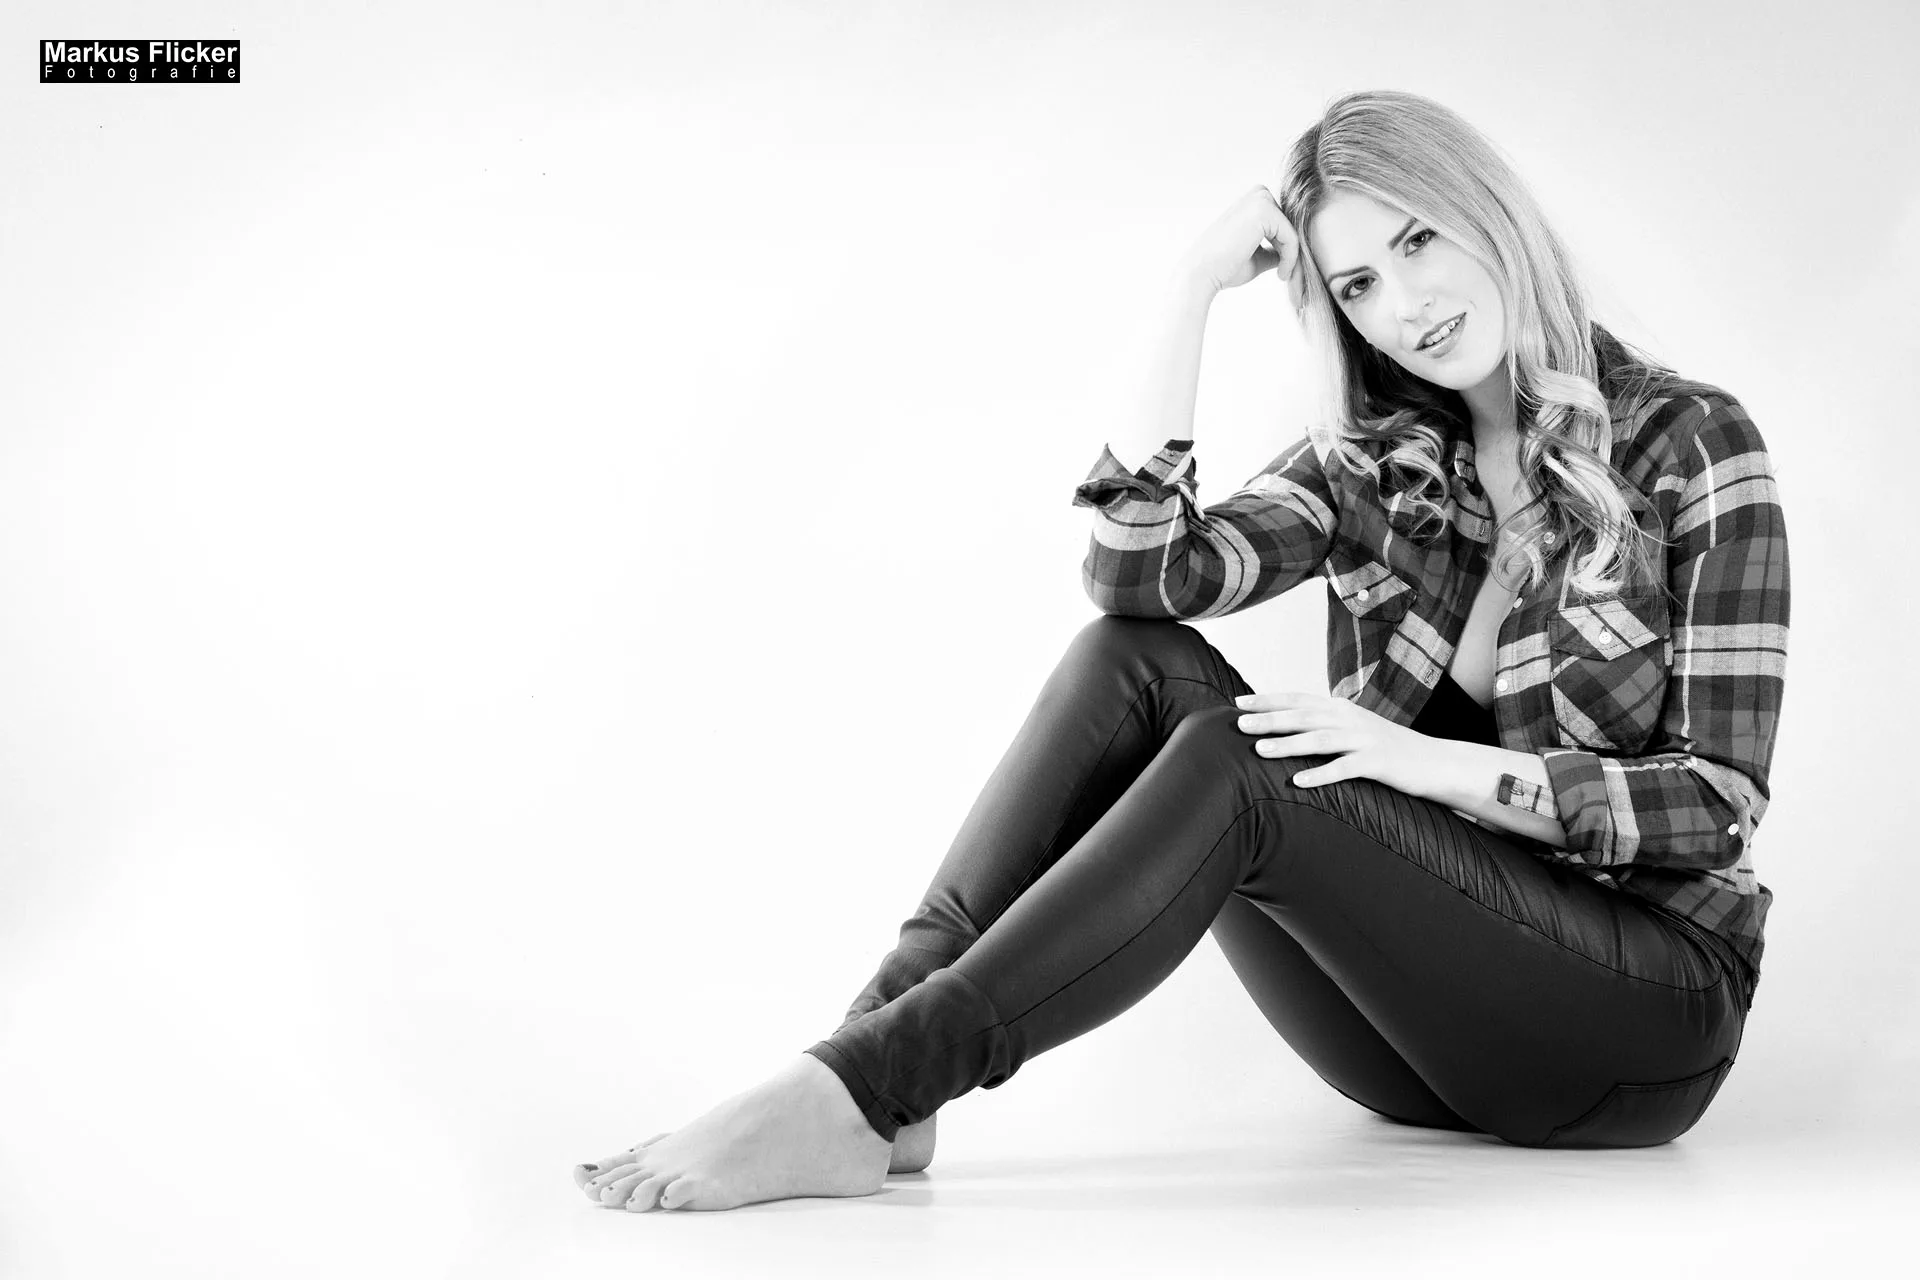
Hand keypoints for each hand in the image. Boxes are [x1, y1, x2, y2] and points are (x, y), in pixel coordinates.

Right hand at [1176, 186, 1305, 310]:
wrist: (1201, 274)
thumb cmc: (1224, 268)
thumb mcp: (1256, 258)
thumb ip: (1274, 251)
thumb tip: (1291, 255)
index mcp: (1253, 204)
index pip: (1284, 225)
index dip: (1288, 250)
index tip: (1284, 273)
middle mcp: (1257, 195)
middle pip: (1291, 226)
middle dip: (1293, 252)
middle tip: (1288, 277)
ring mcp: (1260, 199)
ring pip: (1293, 231)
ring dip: (1293, 257)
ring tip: (1284, 277)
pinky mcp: (1264, 210)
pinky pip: (1291, 237)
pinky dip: (1290, 258)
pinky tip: (1280, 274)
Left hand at [1233, 690, 1444, 798]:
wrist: (1434, 761)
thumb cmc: (1386, 749)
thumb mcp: (1353, 729)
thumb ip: (1324, 724)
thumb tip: (1287, 727)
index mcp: (1341, 709)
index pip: (1298, 699)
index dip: (1268, 700)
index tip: (1238, 703)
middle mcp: (1350, 719)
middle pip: (1304, 716)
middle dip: (1270, 719)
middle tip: (1239, 724)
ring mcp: (1364, 740)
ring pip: (1320, 740)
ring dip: (1288, 745)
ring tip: (1259, 750)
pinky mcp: (1377, 763)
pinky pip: (1345, 769)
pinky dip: (1321, 775)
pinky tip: (1298, 782)